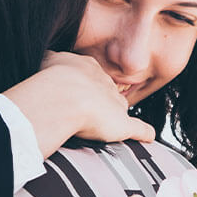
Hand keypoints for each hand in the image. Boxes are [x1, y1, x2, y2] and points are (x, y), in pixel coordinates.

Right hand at [5, 52, 154, 157]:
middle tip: (84, 112)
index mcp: (89, 68)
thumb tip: (50, 60)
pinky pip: (139, 129)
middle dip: (99, 101)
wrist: (62, 96)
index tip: (76, 95)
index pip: (92, 76)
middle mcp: (105, 83)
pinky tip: (147, 137)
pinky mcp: (123, 124)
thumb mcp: (49, 60)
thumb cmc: (50, 80)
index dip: (85, 86)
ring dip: (114, 116)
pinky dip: (144, 133)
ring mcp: (116, 103)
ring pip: (119, 107)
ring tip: (105, 128)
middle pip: (107, 91)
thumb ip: (52, 60)